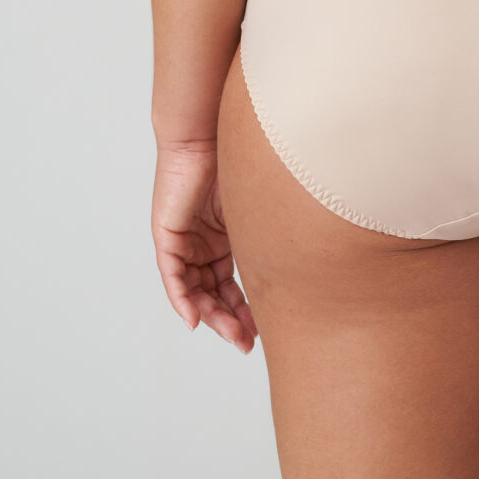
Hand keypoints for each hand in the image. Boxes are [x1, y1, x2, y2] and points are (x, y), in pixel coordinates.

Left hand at [152, 139, 257, 351]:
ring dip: (212, 317)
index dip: (245, 309)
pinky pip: (173, 278)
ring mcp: (184, 242)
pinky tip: (197, 320)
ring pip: (195, 291)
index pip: (231, 283)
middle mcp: (202, 244)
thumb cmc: (239, 160)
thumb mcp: (257, 209)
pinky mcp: (167, 236)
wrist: (209, 134)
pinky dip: (183, 301)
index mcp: (223, 238)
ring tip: (232, 336)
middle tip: (247, 343)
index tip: (261, 331)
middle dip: (231, 320)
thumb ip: (267, 234)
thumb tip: (311, 253)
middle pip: (214, 293)